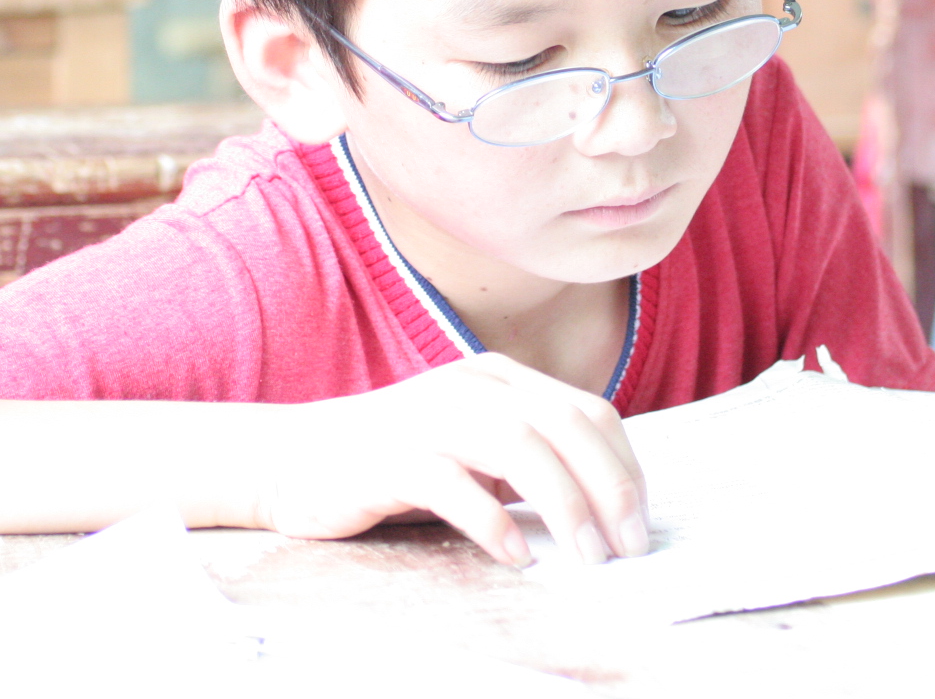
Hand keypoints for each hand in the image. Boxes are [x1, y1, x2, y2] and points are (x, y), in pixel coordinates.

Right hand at [251, 354, 648, 566]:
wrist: (294, 459)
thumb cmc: (397, 462)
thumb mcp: (475, 447)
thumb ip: (530, 459)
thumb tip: (604, 509)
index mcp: (500, 378)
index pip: (590, 412)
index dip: (626, 469)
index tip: (640, 523)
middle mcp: (471, 386)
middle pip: (565, 426)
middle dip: (609, 489)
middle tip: (628, 548)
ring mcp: (429, 416)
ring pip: (520, 446)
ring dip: (565, 505)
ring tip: (586, 556)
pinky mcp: (390, 457)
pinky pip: (455, 485)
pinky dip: (495, 522)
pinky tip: (516, 555)